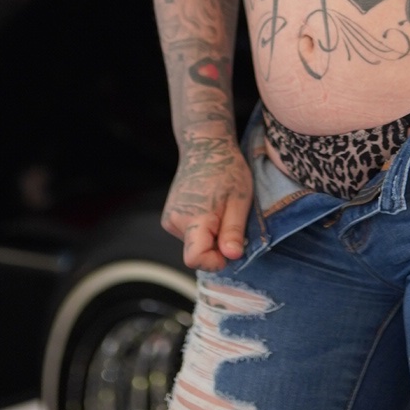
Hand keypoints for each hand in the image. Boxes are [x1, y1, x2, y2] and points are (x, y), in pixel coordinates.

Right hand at [161, 134, 253, 271]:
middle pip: (196, 252)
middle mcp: (175, 221)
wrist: (205, 147)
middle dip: (216, 246)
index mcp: (193, 218)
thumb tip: (232, 257)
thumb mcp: (240, 200)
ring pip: (193, 244)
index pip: (195, 259)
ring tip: (219, 209)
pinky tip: (209, 207)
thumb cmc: (227, 170)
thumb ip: (233, 230)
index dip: (215, 261)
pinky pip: (188, 234)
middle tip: (229, 220)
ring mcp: (169, 218)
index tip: (231, 248)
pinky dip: (202, 228)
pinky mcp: (169, 216)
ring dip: (209, 236)